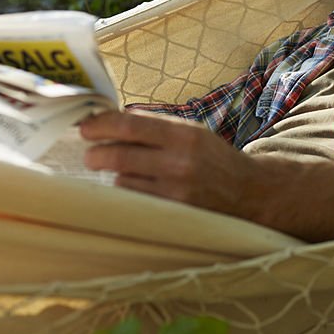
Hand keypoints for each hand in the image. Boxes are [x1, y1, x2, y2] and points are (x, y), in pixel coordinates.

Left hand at [80, 108, 255, 214]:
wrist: (248, 192)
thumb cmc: (212, 158)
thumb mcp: (190, 132)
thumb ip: (154, 126)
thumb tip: (108, 120)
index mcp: (184, 134)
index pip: (130, 125)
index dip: (101, 125)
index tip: (85, 126)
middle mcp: (179, 162)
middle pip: (119, 155)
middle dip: (95, 154)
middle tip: (90, 154)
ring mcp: (176, 191)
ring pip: (122, 180)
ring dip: (116, 174)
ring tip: (124, 170)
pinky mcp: (173, 213)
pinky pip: (134, 200)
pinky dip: (130, 192)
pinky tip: (138, 187)